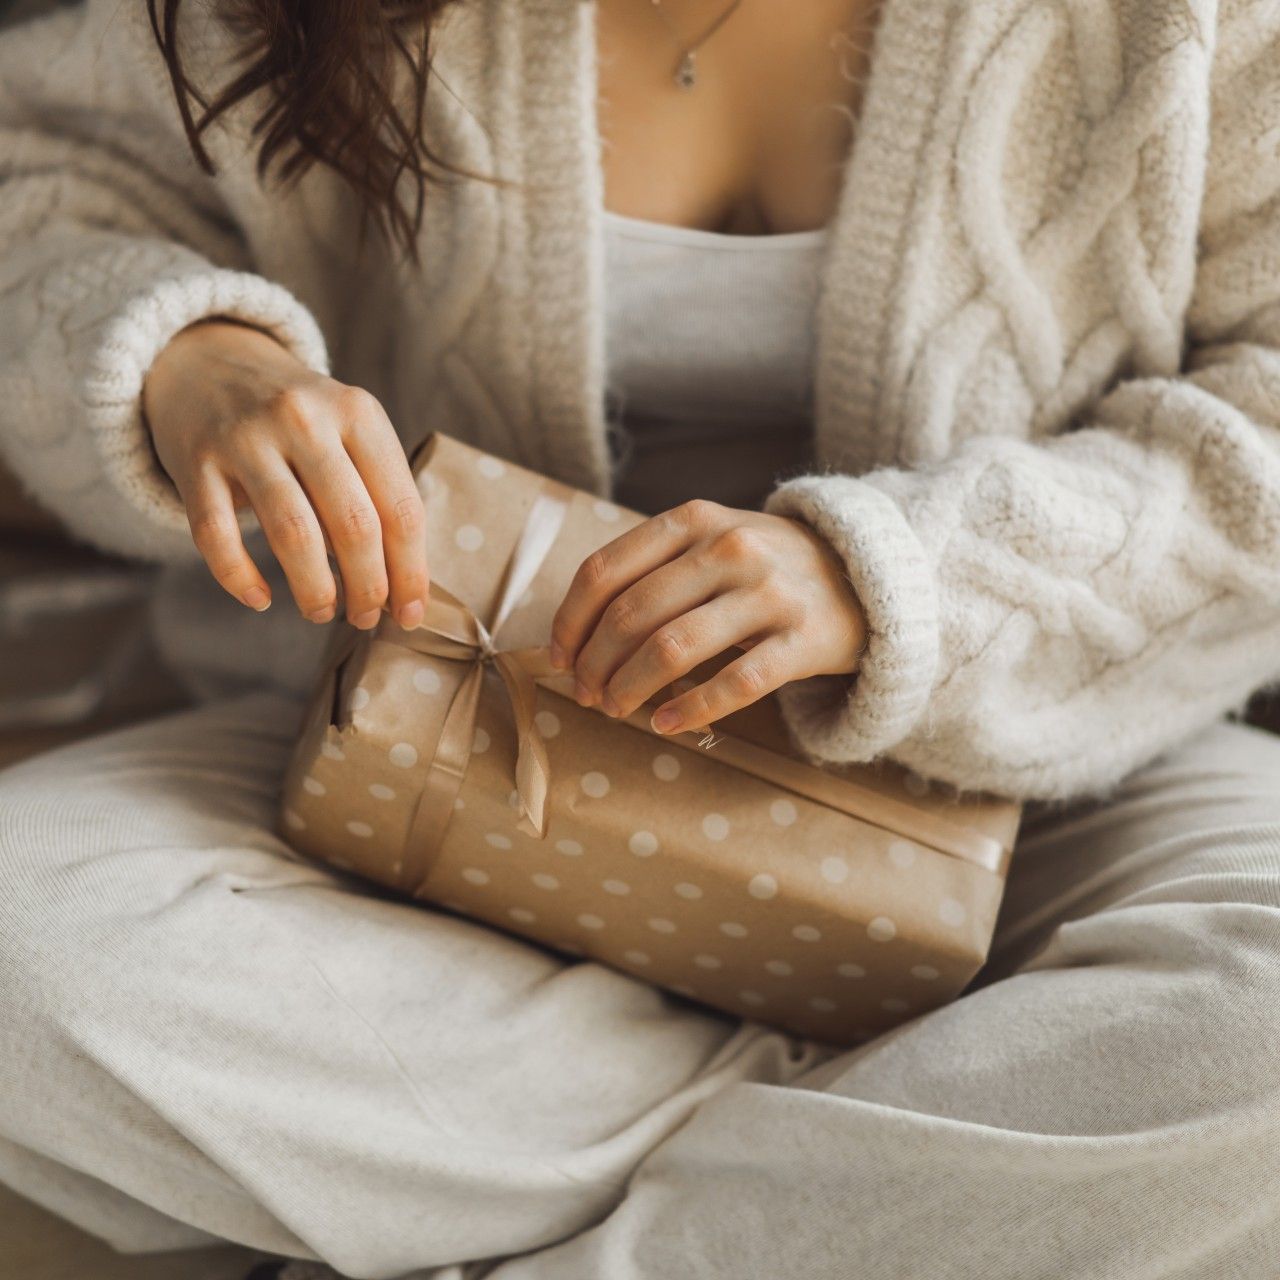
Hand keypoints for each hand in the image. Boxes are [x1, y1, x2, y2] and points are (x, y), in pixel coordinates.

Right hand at [143, 319, 427, 629]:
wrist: (209, 364)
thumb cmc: (299, 420)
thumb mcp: (349, 431)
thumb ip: (376, 492)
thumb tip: (403, 586)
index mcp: (359, 413)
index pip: (401, 508)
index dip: (411, 571)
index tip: (411, 613)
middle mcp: (305, 419)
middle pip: (354, 526)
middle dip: (368, 587)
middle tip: (366, 618)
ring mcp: (246, 437)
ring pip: (293, 534)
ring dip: (315, 589)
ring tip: (322, 613)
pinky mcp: (196, 461)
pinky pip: (217, 535)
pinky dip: (240, 578)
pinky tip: (261, 601)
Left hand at [549, 498, 867, 734]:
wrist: (867, 576)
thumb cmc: (765, 567)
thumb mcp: (711, 540)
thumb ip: (652, 569)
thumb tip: (576, 632)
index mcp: (695, 519)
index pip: (605, 571)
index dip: (570, 621)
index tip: (559, 657)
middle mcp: (730, 548)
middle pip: (631, 613)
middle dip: (596, 663)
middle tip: (587, 694)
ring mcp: (770, 593)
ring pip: (673, 649)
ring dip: (630, 687)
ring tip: (616, 710)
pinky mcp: (803, 639)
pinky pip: (735, 683)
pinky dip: (690, 709)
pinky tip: (664, 724)